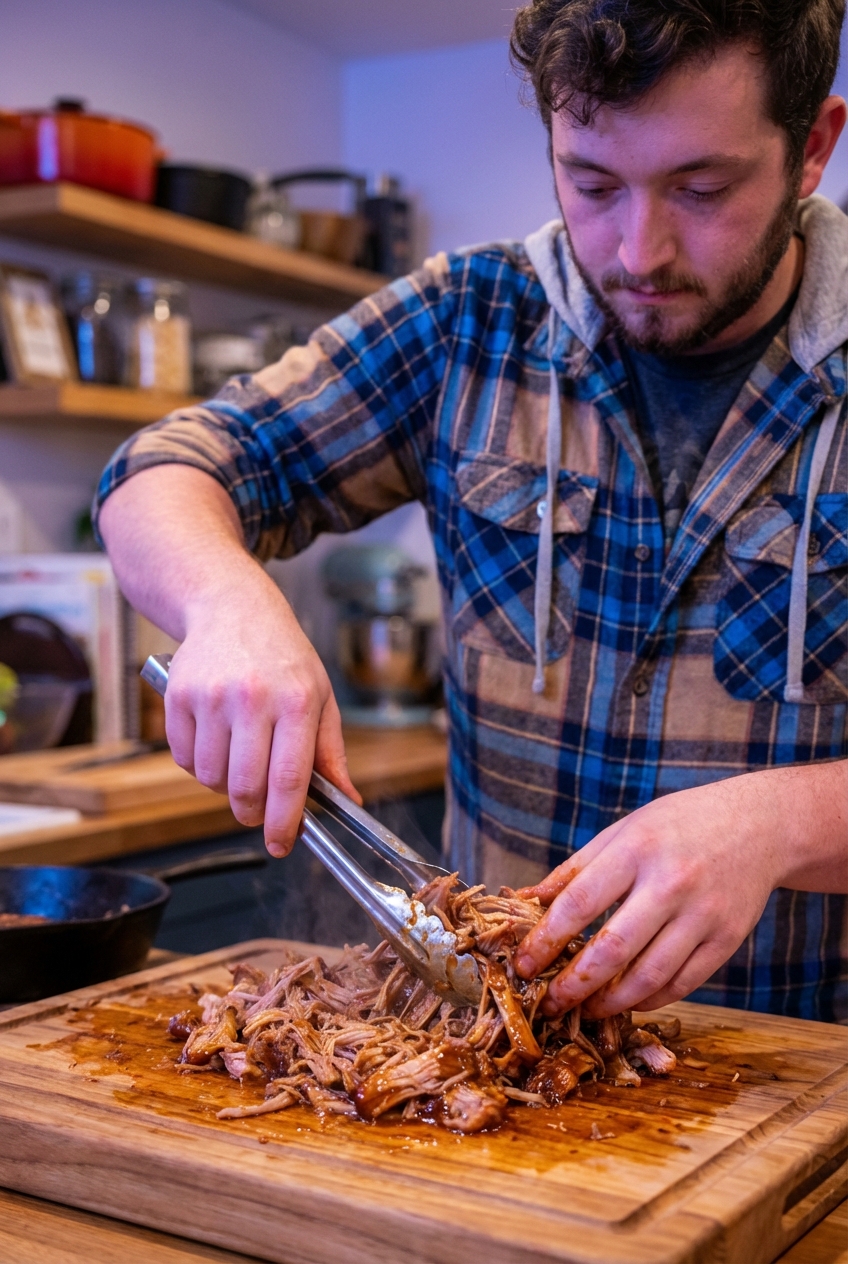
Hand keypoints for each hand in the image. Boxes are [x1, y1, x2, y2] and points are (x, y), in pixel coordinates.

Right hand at [166, 576, 359, 856]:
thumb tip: (347, 800)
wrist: (231, 608)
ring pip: (211, 778)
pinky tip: (214, 740)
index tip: (281, 845)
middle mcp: (253, 698)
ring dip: (223, 786)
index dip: (284, 823)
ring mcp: (211, 697)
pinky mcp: (178, 696)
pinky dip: (198, 764)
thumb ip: (330, 753)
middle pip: (246, 788)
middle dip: (252, 813)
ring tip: (238, 760)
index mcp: (297, 701)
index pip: (289, 781)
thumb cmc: (283, 658)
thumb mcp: (320, 697)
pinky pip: (184, 759)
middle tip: (257, 810)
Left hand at [513, 773, 797, 1017]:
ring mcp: (703, 915)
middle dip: (575, 984)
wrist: (759, 825)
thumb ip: (576, 868)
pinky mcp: (726, 940)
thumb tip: (526, 901)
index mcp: (636, 850)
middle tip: (551, 1002)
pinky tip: (629, 1001)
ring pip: (649, 976)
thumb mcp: (624, 831)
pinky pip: (683, 983)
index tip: (524, 965)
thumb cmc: (679, 825)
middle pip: (613, 949)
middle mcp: (670, 883)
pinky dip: (651, 999)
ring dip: (612, 1001)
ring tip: (587, 1009)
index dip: (546, 940)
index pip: (580, 904)